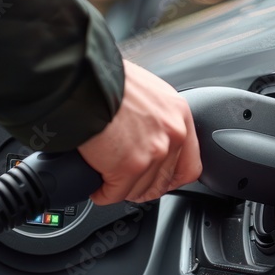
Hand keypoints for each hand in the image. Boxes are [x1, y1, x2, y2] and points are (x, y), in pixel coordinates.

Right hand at [78, 60, 202, 204]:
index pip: (189, 163)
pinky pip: (115, 194)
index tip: (159, 181)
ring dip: (122, 190)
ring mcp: (153, 153)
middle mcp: (172, 134)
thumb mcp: (146, 91)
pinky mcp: (128, 167)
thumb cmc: (107, 80)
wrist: (84, 81)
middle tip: (128, 185)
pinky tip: (97, 189)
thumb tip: (147, 133)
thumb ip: (155, 115)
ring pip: (140, 190)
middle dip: (144, 188)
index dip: (171, 178)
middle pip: (165, 181)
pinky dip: (103, 194)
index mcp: (179, 114)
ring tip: (108, 184)